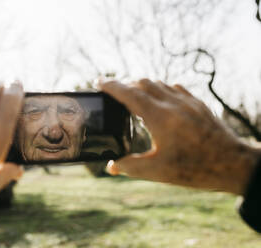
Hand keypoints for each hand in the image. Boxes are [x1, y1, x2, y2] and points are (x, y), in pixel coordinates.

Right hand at [100, 79, 260, 194]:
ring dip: (143, 86)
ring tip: (134, 97)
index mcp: (160, 117)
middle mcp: (173, 103)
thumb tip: (111, 166)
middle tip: (114, 94)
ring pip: (159, 83)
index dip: (112, 86)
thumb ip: (130, 167)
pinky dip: (161, 89)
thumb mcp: (157, 171)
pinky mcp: (198, 103)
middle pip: (143, 83)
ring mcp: (188, 101)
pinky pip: (174, 87)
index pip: (130, 93)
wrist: (233, 164)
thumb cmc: (194, 168)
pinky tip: (160, 101)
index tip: (99, 82)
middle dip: (125, 85)